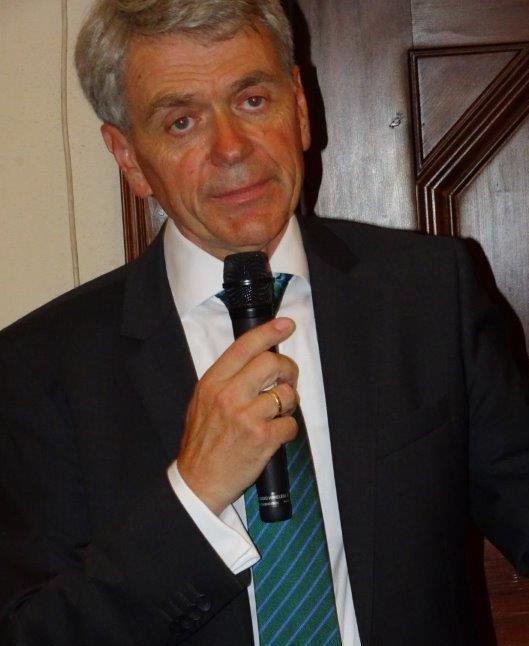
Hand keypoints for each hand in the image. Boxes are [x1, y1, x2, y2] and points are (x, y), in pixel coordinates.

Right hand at [177, 318, 298, 514]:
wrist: (198, 482)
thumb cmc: (201, 443)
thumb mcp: (201, 402)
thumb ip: (225, 380)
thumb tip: (255, 360)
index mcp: (212, 383)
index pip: (244, 346)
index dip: (268, 331)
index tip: (285, 325)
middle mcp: (229, 395)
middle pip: (271, 363)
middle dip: (287, 369)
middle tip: (287, 379)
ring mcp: (246, 416)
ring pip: (286, 394)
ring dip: (289, 403)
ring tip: (278, 412)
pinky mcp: (262, 438)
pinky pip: (291, 423)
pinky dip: (288, 429)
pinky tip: (275, 434)